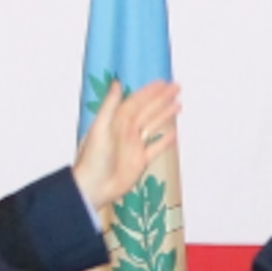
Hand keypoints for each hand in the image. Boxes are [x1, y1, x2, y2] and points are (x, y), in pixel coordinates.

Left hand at [73, 79, 181, 211]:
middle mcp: (127, 132)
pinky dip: (165, 141)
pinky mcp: (140, 162)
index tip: (163, 82)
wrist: (94, 187)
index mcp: (117, 122)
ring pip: (153, 126)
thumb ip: (110, 105)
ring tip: (178, 105)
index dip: (150, 92)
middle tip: (176, 87)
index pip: (137, 102)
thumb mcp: (100, 128)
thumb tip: (117, 83)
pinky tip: (173, 133)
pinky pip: (155, 148)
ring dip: (165, 114)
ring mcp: (134, 146)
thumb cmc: (92, 159)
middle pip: (148, 111)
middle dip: (162, 99)